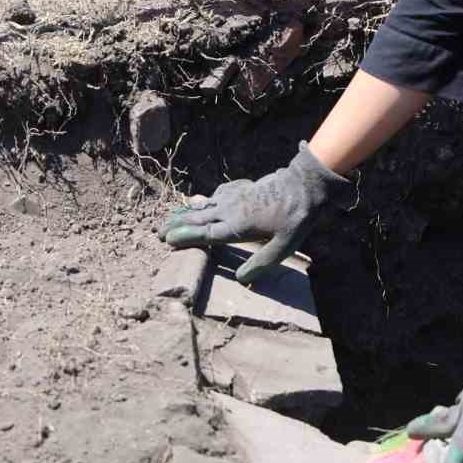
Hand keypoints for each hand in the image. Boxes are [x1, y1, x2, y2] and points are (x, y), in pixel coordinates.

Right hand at [156, 141, 351, 282]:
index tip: (167, 240)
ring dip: (186, 212)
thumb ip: (262, 263)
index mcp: (238, 225)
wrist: (305, 183)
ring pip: (205, 205)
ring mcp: (235, 197)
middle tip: (157, 231)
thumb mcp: (284, 246)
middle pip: (198, 218)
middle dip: (176, 224)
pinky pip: (217, 194)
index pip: (206, 234)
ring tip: (170, 217)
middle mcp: (231, 209)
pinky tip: (200, 200)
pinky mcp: (242, 188)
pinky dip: (205, 199)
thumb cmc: (296, 217)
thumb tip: (241, 279)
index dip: (186, 237)